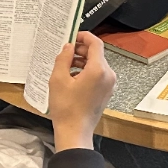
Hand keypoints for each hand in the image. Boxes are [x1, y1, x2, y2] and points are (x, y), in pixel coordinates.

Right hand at [47, 32, 116, 149]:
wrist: (75, 132)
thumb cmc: (67, 109)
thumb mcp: (58, 79)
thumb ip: (63, 58)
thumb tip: (68, 47)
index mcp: (99, 70)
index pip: (95, 43)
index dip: (84, 36)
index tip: (73, 35)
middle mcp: (108, 75)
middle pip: (96, 53)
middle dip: (81, 50)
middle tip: (65, 51)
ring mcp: (109, 84)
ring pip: (97, 64)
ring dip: (82, 61)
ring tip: (66, 65)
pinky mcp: (106, 91)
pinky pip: (98, 74)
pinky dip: (87, 71)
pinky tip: (72, 77)